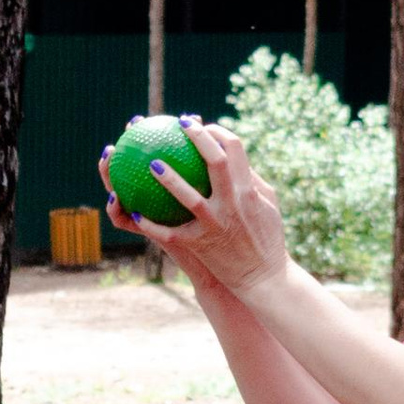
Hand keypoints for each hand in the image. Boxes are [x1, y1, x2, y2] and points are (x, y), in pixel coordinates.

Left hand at [100, 120, 291, 299]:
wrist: (264, 279)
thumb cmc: (267, 239)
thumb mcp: (268, 205)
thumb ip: (251, 179)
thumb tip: (232, 155)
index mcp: (249, 190)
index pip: (235, 148)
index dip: (217, 131)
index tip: (203, 126)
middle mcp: (233, 204)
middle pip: (215, 161)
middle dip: (197, 137)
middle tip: (179, 124)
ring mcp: (216, 225)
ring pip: (188, 197)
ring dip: (168, 178)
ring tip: (151, 163)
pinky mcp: (201, 245)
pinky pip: (170, 232)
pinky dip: (150, 223)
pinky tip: (135, 213)